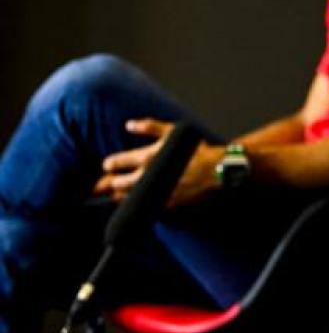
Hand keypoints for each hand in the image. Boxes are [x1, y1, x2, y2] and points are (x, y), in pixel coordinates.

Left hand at [93, 118, 219, 206]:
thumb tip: (128, 125)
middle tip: (113, 180)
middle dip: (112, 181)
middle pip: (117, 183)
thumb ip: (150, 127)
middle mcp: (147, 176)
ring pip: (126, 198)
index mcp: (147, 157)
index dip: (110, 163)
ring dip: (121, 194)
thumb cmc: (196, 149)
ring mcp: (155, 192)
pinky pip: (142, 208)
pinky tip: (138, 201)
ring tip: (121, 191)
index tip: (108, 165)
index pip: (117, 162)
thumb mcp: (174, 131)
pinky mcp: (163, 205)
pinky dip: (137, 204)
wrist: (217, 170)